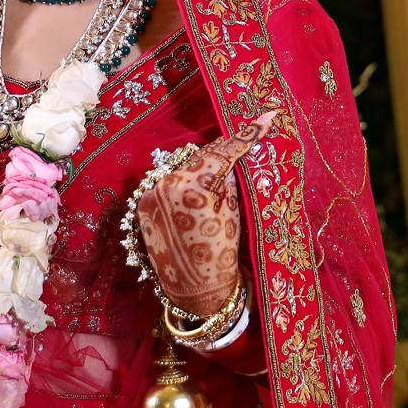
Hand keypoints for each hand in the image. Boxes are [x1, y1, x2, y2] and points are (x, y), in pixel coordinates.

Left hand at [136, 109, 280, 317]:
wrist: (195, 289)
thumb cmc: (221, 254)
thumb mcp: (234, 212)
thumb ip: (230, 178)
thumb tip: (232, 156)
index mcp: (193, 187)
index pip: (223, 152)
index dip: (247, 136)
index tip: (265, 118)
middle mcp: (166, 185)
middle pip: (200, 157)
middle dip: (221, 153)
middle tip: (242, 146)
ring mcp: (151, 196)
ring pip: (183, 170)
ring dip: (200, 171)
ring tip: (217, 180)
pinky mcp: (143, 207)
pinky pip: (168, 185)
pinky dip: (183, 186)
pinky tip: (196, 196)